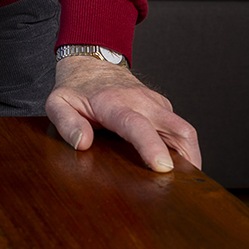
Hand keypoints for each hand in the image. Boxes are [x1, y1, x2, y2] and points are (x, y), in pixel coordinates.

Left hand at [46, 55, 201, 172]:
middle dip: (188, 159)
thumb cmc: (75, 87)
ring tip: (186, 184)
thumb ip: (66, 123)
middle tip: (185, 188)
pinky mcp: (163, 108)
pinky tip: (177, 168)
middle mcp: (141, 102)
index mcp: (114, 103)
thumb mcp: (57, 102)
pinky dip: (184, 150)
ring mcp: (156, 104)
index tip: (162, 167)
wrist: (92, 61)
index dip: (151, 146)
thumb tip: (82, 144)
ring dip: (191, 157)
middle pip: (178, 129)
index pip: (137, 125)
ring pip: (185, 131)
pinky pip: (180, 130)